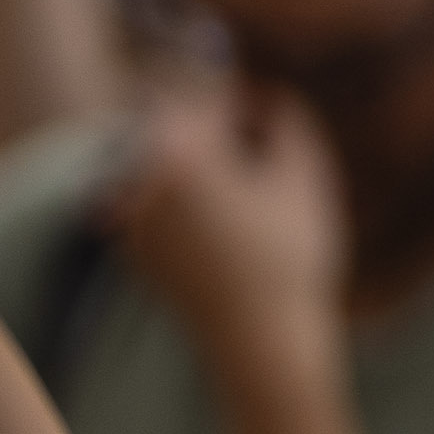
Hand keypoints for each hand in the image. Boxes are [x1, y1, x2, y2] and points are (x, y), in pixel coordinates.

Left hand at [105, 76, 348, 370]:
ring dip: (204, 159)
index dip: (248, 95)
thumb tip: (265, 95)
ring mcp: (128, 213)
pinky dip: (187, 195)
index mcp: (179, 151)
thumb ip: (285, 115)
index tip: (272, 103)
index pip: (209, 91)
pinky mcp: (132, 244)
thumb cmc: (289, 257)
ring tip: (251, 190)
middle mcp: (138, 176)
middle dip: (221, 125)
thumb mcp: (305, 174)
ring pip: (165, 159)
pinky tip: (230, 222)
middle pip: (179, 122)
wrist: (260, 342)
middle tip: (263, 142)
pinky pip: (156, 196)